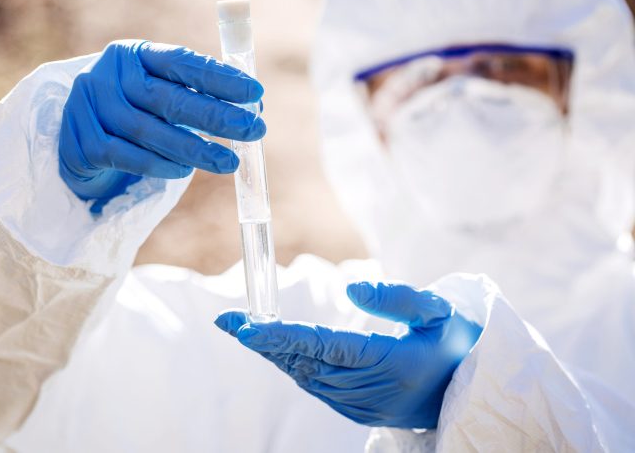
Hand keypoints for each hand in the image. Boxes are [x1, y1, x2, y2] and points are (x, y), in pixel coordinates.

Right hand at [59, 40, 264, 207]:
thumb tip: (253, 108)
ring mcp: (91, 108)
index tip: (255, 92)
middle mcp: (109, 75)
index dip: (219, 77)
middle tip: (254, 130)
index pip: (181, 62)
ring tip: (227, 162)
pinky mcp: (82, 143)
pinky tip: (183, 172)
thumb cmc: (132, 112)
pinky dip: (159, 166)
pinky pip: (128, 157)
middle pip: (168, 98)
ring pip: (149, 131)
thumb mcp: (158, 92)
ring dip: (193, 150)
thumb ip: (196, 95)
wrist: (76, 139)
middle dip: (216, 116)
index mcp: (134, 54)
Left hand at [215, 282, 481, 428]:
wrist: (471, 386)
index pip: (325, 347)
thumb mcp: (438, 310)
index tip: (247, 326)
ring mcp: (364, 405)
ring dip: (275, 355)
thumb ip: (396, 297)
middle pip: (307, 364)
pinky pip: (318, 388)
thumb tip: (351, 290)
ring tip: (245, 331)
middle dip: (266, 343)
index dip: (282, 336)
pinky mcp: (360, 411)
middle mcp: (372, 390)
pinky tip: (277, 350)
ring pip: (308, 378)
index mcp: (392, 363)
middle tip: (230, 322)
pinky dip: (294, 367)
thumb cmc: (456, 339)